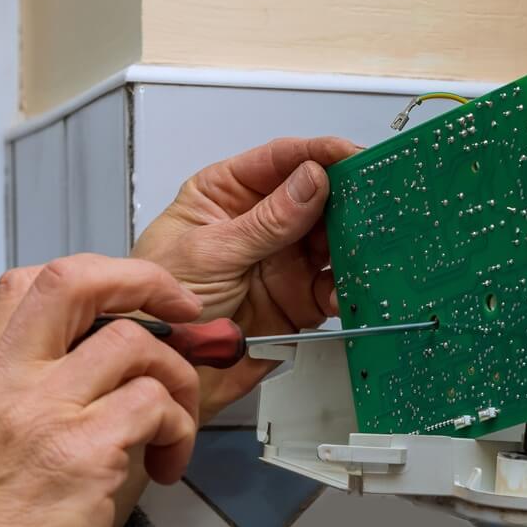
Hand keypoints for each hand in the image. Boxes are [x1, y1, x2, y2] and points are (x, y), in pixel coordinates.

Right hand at [0, 256, 200, 526]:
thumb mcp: (8, 437)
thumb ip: (49, 388)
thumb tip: (128, 351)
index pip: (28, 285)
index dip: (98, 279)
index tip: (135, 296)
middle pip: (73, 283)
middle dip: (145, 280)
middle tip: (182, 310)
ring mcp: (37, 413)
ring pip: (135, 344)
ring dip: (175, 378)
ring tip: (172, 421)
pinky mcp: (81, 453)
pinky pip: (156, 404)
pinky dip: (180, 426)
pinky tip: (166, 460)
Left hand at [131, 137, 356, 420]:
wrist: (164, 373)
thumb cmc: (155, 308)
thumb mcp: (209, 254)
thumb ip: (266, 220)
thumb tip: (312, 180)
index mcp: (226, 196)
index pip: (280, 161)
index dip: (318, 153)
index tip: (350, 153)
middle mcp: (259, 224)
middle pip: (317, 197)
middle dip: (345, 198)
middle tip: (371, 199)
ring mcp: (283, 261)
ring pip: (333, 240)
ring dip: (350, 243)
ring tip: (361, 245)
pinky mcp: (299, 299)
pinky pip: (335, 286)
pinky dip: (345, 287)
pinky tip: (341, 289)